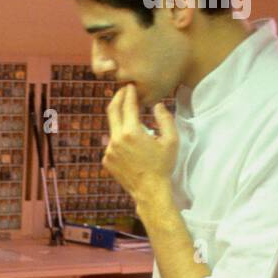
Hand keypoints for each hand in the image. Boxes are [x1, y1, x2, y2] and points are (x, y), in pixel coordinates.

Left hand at [102, 85, 177, 201]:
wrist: (149, 192)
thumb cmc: (163, 166)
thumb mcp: (171, 140)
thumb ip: (165, 118)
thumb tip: (157, 105)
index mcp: (131, 132)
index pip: (127, 104)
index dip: (129, 93)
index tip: (131, 86)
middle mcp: (116, 139)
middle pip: (112, 110)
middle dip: (118, 98)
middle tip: (124, 91)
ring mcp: (109, 150)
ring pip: (113, 128)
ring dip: (122, 122)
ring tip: (133, 121)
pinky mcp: (106, 160)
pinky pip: (112, 143)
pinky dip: (120, 140)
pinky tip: (131, 146)